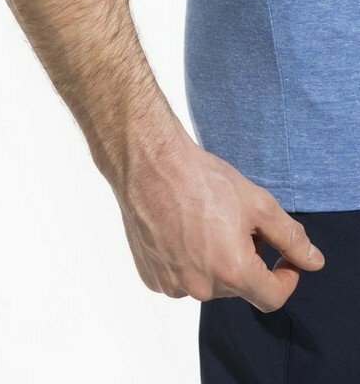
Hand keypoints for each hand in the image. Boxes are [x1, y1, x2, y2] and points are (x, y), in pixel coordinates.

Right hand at [110, 119, 324, 311]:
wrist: (150, 164)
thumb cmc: (201, 179)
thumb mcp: (258, 203)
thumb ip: (290, 237)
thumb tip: (313, 261)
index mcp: (232, 271)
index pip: (272, 297)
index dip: (285, 277)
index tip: (282, 257)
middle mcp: (201, 286)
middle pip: (238, 286)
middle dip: (246, 260)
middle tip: (237, 223)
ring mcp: (172, 283)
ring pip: (208, 282)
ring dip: (214, 261)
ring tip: (205, 222)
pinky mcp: (151, 275)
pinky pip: (179, 278)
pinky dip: (186, 261)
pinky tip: (181, 229)